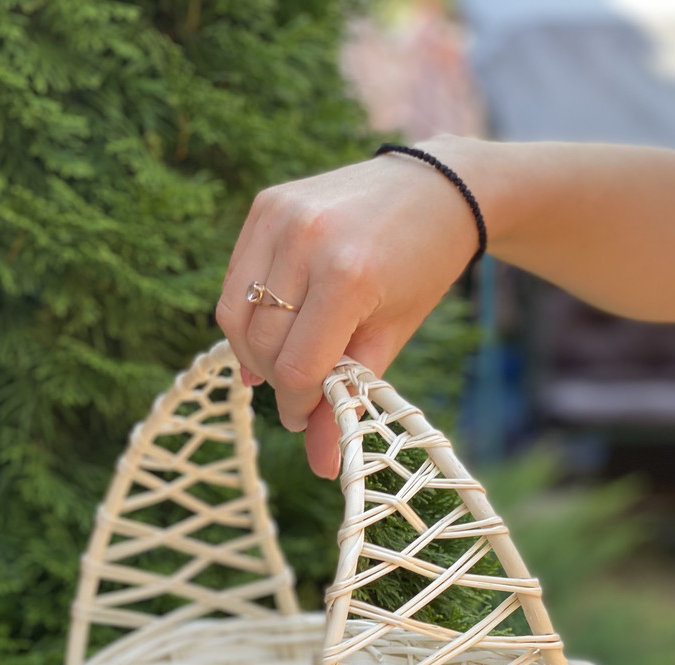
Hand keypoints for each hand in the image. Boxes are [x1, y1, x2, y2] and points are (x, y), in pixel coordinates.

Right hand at [215, 141, 482, 477]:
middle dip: (279, 381)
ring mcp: (281, 217)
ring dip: (255, 351)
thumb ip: (350, 399)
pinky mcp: (266, 204)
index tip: (306, 418)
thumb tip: (322, 469)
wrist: (438, 187)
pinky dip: (249, 313)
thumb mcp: (391, 336)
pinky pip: (236, 280)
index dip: (298, 405)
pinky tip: (275, 325)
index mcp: (347, 275)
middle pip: (264, 344)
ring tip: (286, 360)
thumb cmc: (421, 267)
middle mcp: (306, 240)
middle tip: (302, 390)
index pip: (298, 367)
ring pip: (236, 314)